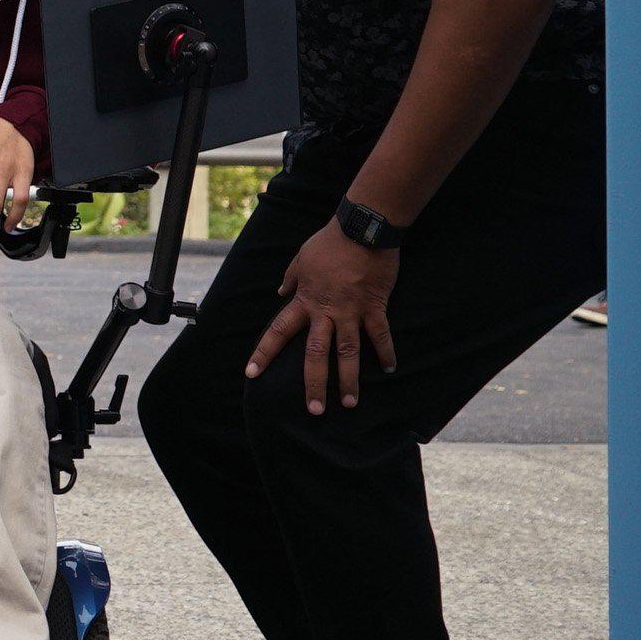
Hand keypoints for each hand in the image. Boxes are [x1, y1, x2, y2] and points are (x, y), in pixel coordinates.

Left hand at [247, 224, 400, 413]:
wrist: (360, 230)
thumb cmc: (329, 242)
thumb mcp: (301, 259)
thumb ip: (291, 279)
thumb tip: (280, 293)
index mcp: (304, 301)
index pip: (278, 331)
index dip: (264, 353)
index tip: (251, 373)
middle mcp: (326, 312)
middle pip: (315, 354)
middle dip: (313, 383)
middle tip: (314, 410)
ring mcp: (351, 312)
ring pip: (348, 352)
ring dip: (349, 379)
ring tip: (349, 402)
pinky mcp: (374, 307)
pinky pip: (380, 334)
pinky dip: (386, 352)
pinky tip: (389, 368)